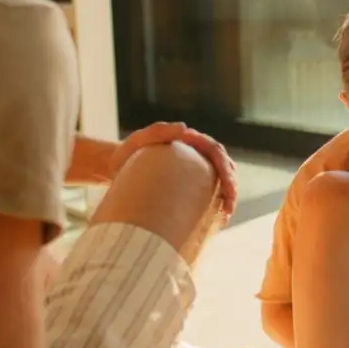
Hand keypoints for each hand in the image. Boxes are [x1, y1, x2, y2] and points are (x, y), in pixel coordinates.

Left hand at [112, 122, 238, 219]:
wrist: (117, 167)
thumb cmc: (127, 153)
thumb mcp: (138, 140)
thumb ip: (157, 130)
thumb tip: (185, 128)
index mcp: (191, 141)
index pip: (216, 152)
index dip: (225, 169)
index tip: (226, 187)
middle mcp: (197, 154)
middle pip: (224, 167)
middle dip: (231, 187)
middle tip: (228, 208)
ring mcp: (195, 169)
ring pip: (221, 180)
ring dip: (229, 196)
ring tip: (226, 215)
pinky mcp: (190, 184)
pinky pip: (210, 192)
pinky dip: (217, 204)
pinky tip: (218, 219)